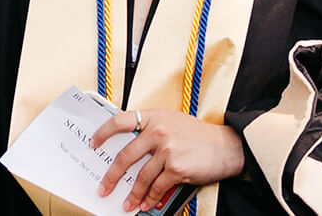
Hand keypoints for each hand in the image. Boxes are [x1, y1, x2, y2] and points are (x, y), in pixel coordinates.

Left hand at [91, 109, 244, 211]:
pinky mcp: (177, 168)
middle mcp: (159, 131)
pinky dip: (149, 198)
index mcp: (155, 117)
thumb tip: (128, 148)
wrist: (227, 147)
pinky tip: (145, 203)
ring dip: (132, 194)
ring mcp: (168, 150)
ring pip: (141, 177)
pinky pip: (157, 187)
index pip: (121, 121)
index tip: (94, 144)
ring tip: (126, 204)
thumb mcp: (173, 122)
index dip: (103, 133)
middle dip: (111, 176)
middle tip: (104, 187)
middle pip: (125, 156)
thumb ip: (152, 130)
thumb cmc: (200, 136)